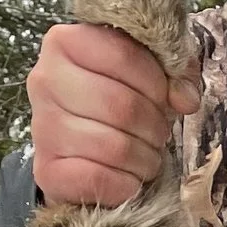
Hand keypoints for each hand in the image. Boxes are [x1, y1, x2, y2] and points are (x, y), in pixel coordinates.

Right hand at [27, 24, 199, 204]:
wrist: (80, 148)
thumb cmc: (118, 100)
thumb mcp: (147, 71)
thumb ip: (173, 72)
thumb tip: (185, 98)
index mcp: (65, 42)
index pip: (123, 55)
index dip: (157, 82)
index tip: (164, 97)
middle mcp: (45, 79)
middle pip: (121, 105)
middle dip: (154, 125)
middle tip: (158, 133)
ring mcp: (42, 126)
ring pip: (114, 147)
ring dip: (145, 158)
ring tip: (146, 155)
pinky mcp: (47, 170)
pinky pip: (98, 179)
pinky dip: (126, 184)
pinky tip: (129, 177)